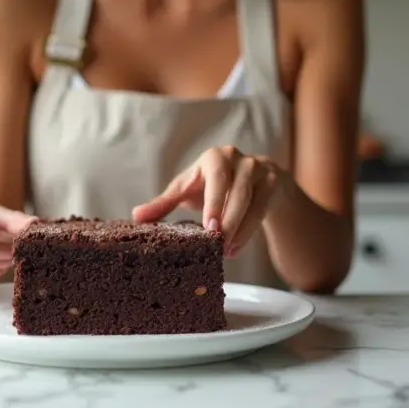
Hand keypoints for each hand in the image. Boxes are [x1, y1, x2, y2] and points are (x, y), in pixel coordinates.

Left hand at [132, 146, 281, 257]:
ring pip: (252, 204)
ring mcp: (259, 171)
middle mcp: (239, 160)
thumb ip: (164, 203)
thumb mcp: (187, 189)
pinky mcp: (272, 185)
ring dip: (239, 230)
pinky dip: (249, 232)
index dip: (213, 203)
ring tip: (225, 251)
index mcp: (215, 158)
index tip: (209, 227)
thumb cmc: (211, 184)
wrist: (253, 176)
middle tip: (217, 245)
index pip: (216, 178)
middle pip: (237, 192)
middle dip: (228, 221)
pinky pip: (262, 211)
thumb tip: (136, 216)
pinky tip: (235, 248)